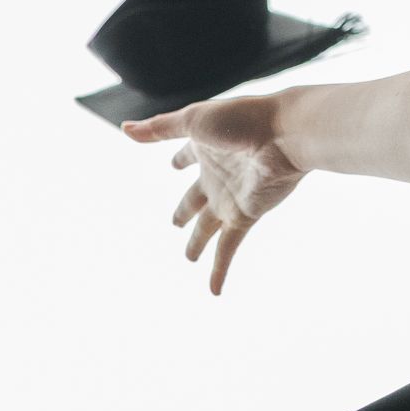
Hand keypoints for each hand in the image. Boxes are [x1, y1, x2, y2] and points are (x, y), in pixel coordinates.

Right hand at [124, 94, 303, 292]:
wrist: (284, 135)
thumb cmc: (242, 119)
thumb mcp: (193, 120)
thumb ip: (160, 128)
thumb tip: (125, 129)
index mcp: (205, 148)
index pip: (187, 156)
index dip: (181, 160)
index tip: (174, 165)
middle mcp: (217, 175)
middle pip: (195, 198)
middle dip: (185, 211)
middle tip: (175, 223)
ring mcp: (230, 197)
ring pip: (208, 227)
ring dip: (198, 243)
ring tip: (189, 257)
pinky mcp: (244, 216)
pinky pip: (228, 249)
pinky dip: (219, 270)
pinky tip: (214, 291)